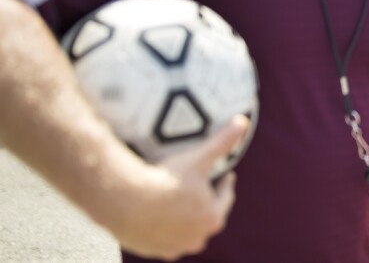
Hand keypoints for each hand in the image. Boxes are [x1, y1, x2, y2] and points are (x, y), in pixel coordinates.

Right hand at [111, 115, 249, 259]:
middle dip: (208, 205)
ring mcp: (173, 247)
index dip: (224, 184)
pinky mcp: (151, 250)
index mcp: (212, 218)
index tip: (224, 175)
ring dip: (187, 221)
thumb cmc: (164, 180)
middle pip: (208, 218)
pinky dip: (164, 230)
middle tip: (203, 190)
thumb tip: (243, 122)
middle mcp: (196, 238)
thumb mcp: (197, 157)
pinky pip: (162, 239)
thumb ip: (222, 142)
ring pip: (186, 232)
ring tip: (182, 205)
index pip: (225, 198)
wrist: (122, 201)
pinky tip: (160, 217)